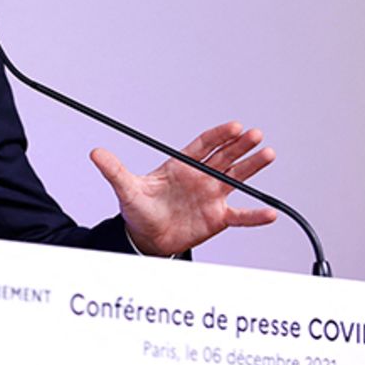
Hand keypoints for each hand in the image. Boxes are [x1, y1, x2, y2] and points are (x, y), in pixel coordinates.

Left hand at [90, 121, 277, 255]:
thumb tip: (96, 153)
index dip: (219, 135)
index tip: (234, 126)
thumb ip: (114, 170)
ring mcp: (211, 196)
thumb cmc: (139, 210)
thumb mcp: (125, 188)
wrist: (146, 238)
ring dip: (252, 168)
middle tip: (255, 134)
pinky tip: (269, 212)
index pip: (204, 144)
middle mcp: (200, 178)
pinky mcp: (216, 218)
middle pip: (224, 157)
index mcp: (181, 166)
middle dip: (240, 145)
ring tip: (268, 154)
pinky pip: (240, 216)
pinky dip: (254, 215)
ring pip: (236, 178)